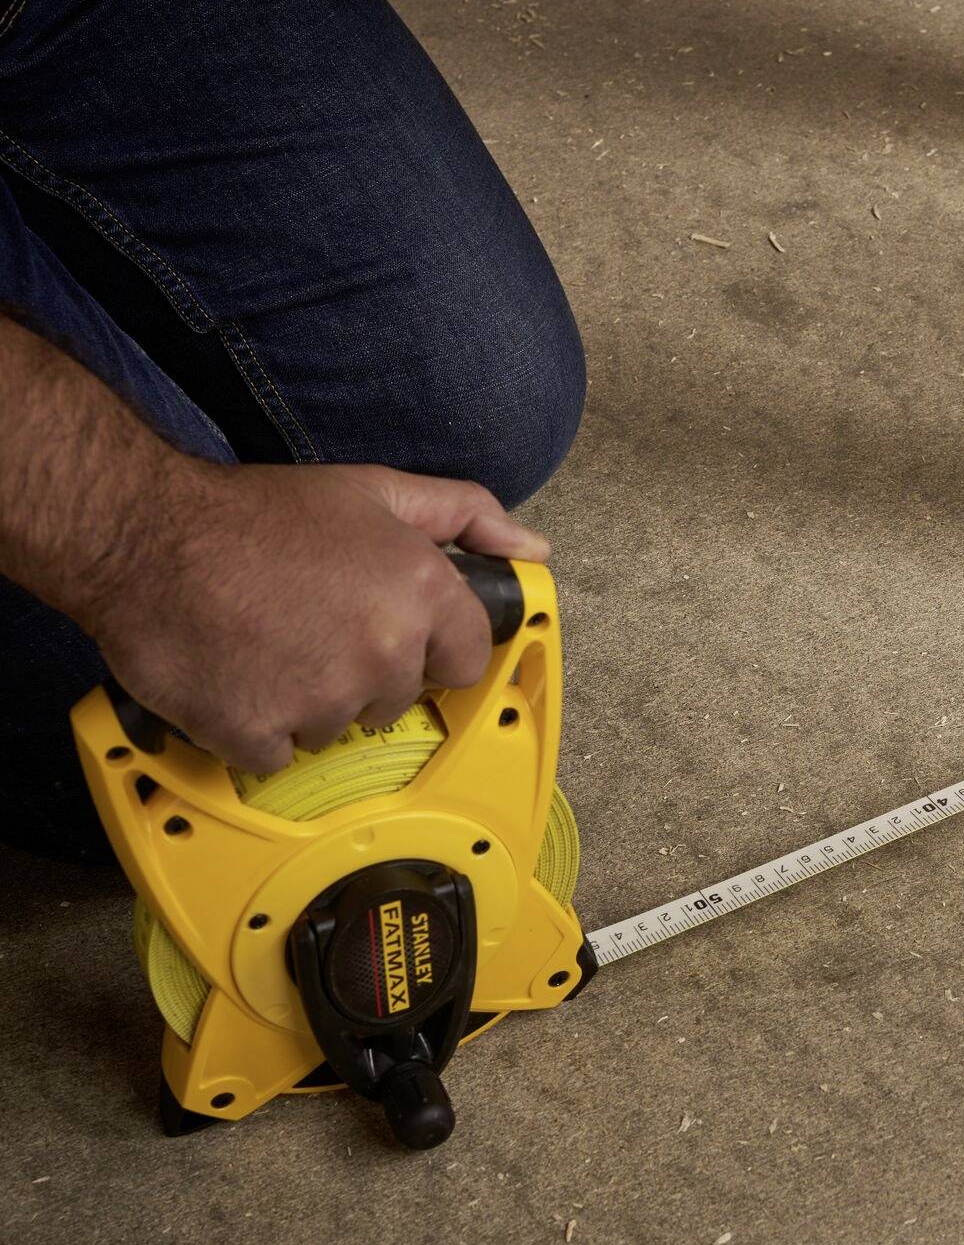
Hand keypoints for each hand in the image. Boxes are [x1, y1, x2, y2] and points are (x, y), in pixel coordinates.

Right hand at [78, 459, 549, 773]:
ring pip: (338, 728)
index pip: (467, 659)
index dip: (431, 646)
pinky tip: (239, 676)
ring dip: (309, 700)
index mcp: (423, 593)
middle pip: (398, 697)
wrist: (147, 535)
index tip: (394, 632)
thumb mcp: (374, 490)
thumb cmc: (258, 513)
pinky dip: (258, 727)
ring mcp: (322, 700)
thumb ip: (466, 516)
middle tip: (313, 624)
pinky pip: (279, 753)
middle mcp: (383, 652)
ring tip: (269, 643)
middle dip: (365, 670)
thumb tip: (534, 551)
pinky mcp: (260, 734)